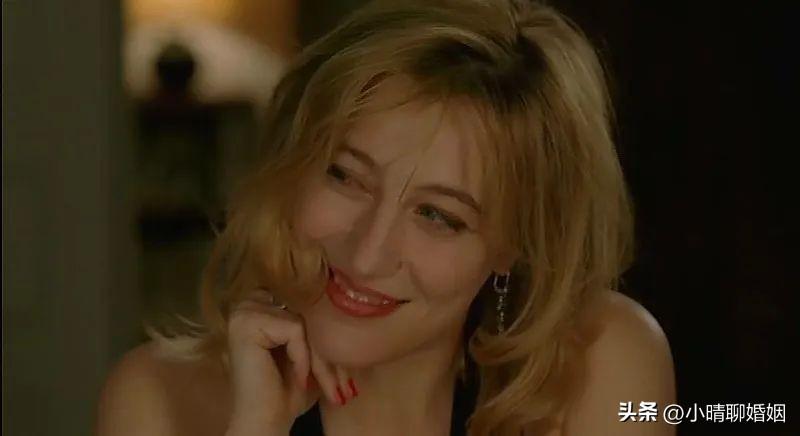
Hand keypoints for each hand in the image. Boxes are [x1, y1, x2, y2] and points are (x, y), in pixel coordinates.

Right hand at [225, 289, 357, 435]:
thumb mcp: (312, 350)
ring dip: (320, 358)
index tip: (349, 364)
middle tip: (349, 386)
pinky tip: (300, 380)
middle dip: (330, 350)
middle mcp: (249, 302)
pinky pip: (294, 329)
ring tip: (332, 388)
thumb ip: (321, 323)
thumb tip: (353, 299)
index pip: (309, 304)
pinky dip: (303, 356)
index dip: (328, 332)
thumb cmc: (289, 389)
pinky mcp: (247, 323)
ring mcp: (244, 311)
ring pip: (304, 321)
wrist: (266, 422)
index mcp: (262, 303)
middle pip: (307, 313)